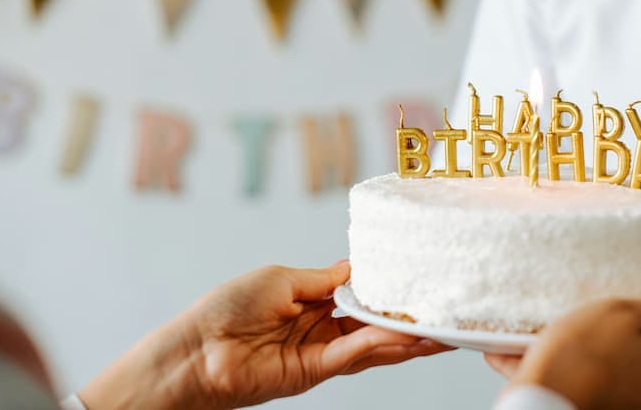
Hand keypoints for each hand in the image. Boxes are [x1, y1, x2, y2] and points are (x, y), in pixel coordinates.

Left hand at [81, 261, 449, 408]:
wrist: (195, 348)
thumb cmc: (227, 307)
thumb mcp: (282, 277)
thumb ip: (323, 279)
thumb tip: (355, 268)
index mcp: (314, 300)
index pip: (362, 296)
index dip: (389, 291)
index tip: (420, 282)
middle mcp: (322, 328)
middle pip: (374, 324)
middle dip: (409, 320)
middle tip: (446, 314)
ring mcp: (319, 353)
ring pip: (372, 344)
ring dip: (405, 339)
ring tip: (440, 331)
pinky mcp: (312, 373)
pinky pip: (351, 356)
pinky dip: (376, 346)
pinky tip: (403, 338)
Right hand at [486, 283, 640, 409]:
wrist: (540, 404)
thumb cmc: (578, 360)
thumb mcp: (622, 315)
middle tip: (616, 308)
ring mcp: (626, 403)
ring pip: (624, 366)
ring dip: (605, 348)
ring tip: (575, 328)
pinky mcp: (598, 406)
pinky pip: (594, 379)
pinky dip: (578, 364)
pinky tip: (554, 349)